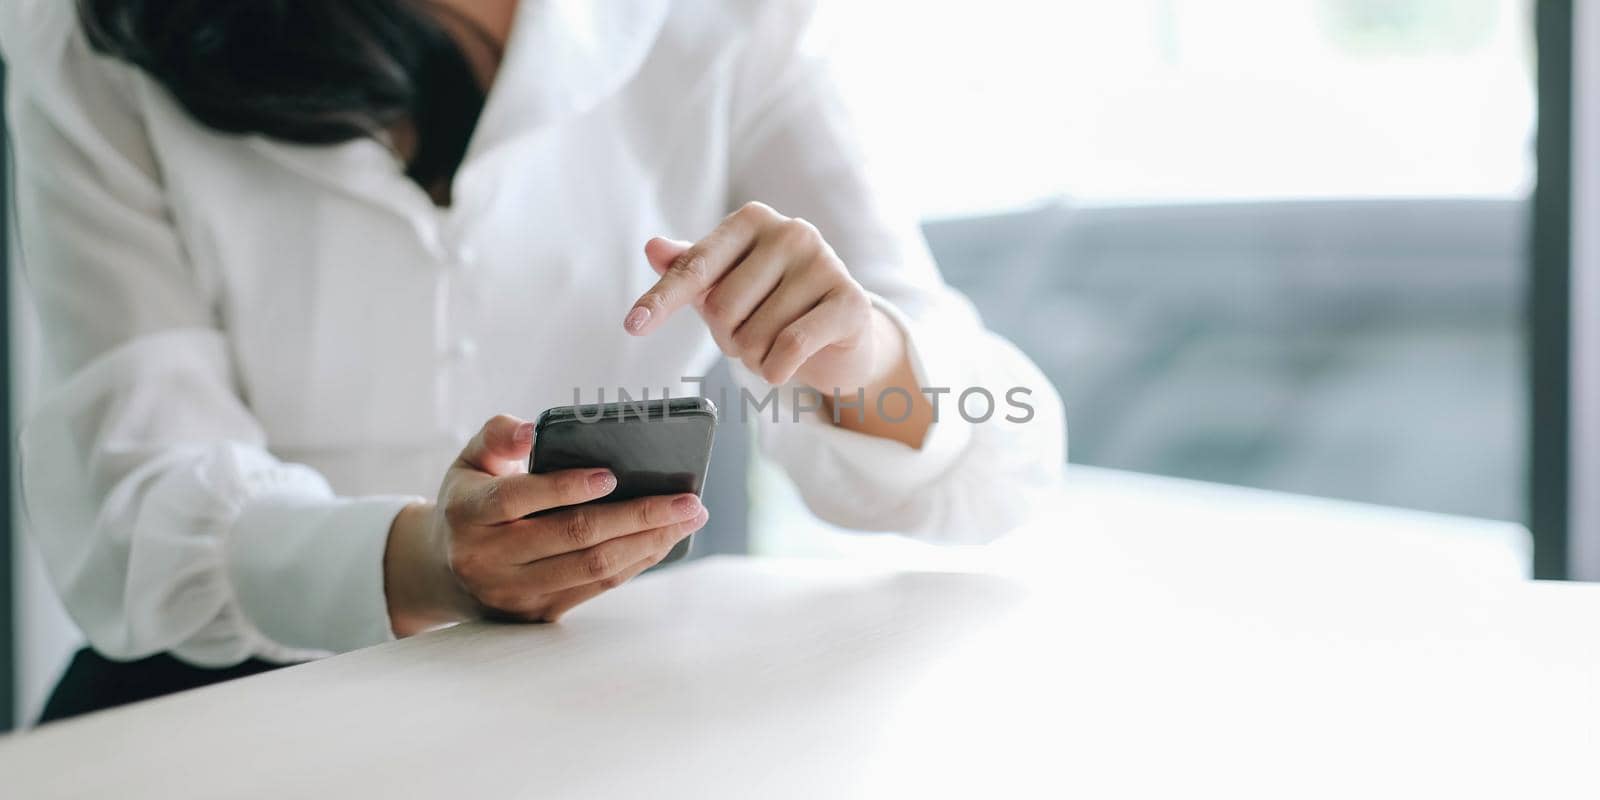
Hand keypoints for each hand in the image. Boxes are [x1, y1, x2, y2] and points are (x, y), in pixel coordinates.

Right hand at [384, 415, 708, 633]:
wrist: (444, 571)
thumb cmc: (471, 501)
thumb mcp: (470, 460)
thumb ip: (497, 435)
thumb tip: (530, 430)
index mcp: (468, 513)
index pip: (517, 498)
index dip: (564, 488)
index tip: (611, 474)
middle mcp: (487, 558)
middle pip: (572, 537)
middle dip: (638, 515)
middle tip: (687, 499)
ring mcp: (514, 592)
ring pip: (592, 568)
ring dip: (649, 542)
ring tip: (688, 518)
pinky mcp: (538, 613)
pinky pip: (596, 588)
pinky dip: (636, 562)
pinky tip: (663, 540)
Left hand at [625, 202, 893, 391]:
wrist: (842, 333)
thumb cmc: (775, 303)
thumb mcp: (726, 285)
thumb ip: (690, 268)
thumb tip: (653, 248)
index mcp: (753, 220)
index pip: (696, 266)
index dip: (662, 300)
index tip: (633, 326)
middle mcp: (791, 232)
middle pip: (723, 307)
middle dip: (729, 337)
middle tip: (753, 334)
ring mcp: (825, 263)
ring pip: (756, 334)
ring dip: (755, 358)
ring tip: (776, 346)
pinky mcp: (852, 301)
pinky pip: (791, 346)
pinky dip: (776, 369)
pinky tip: (783, 367)